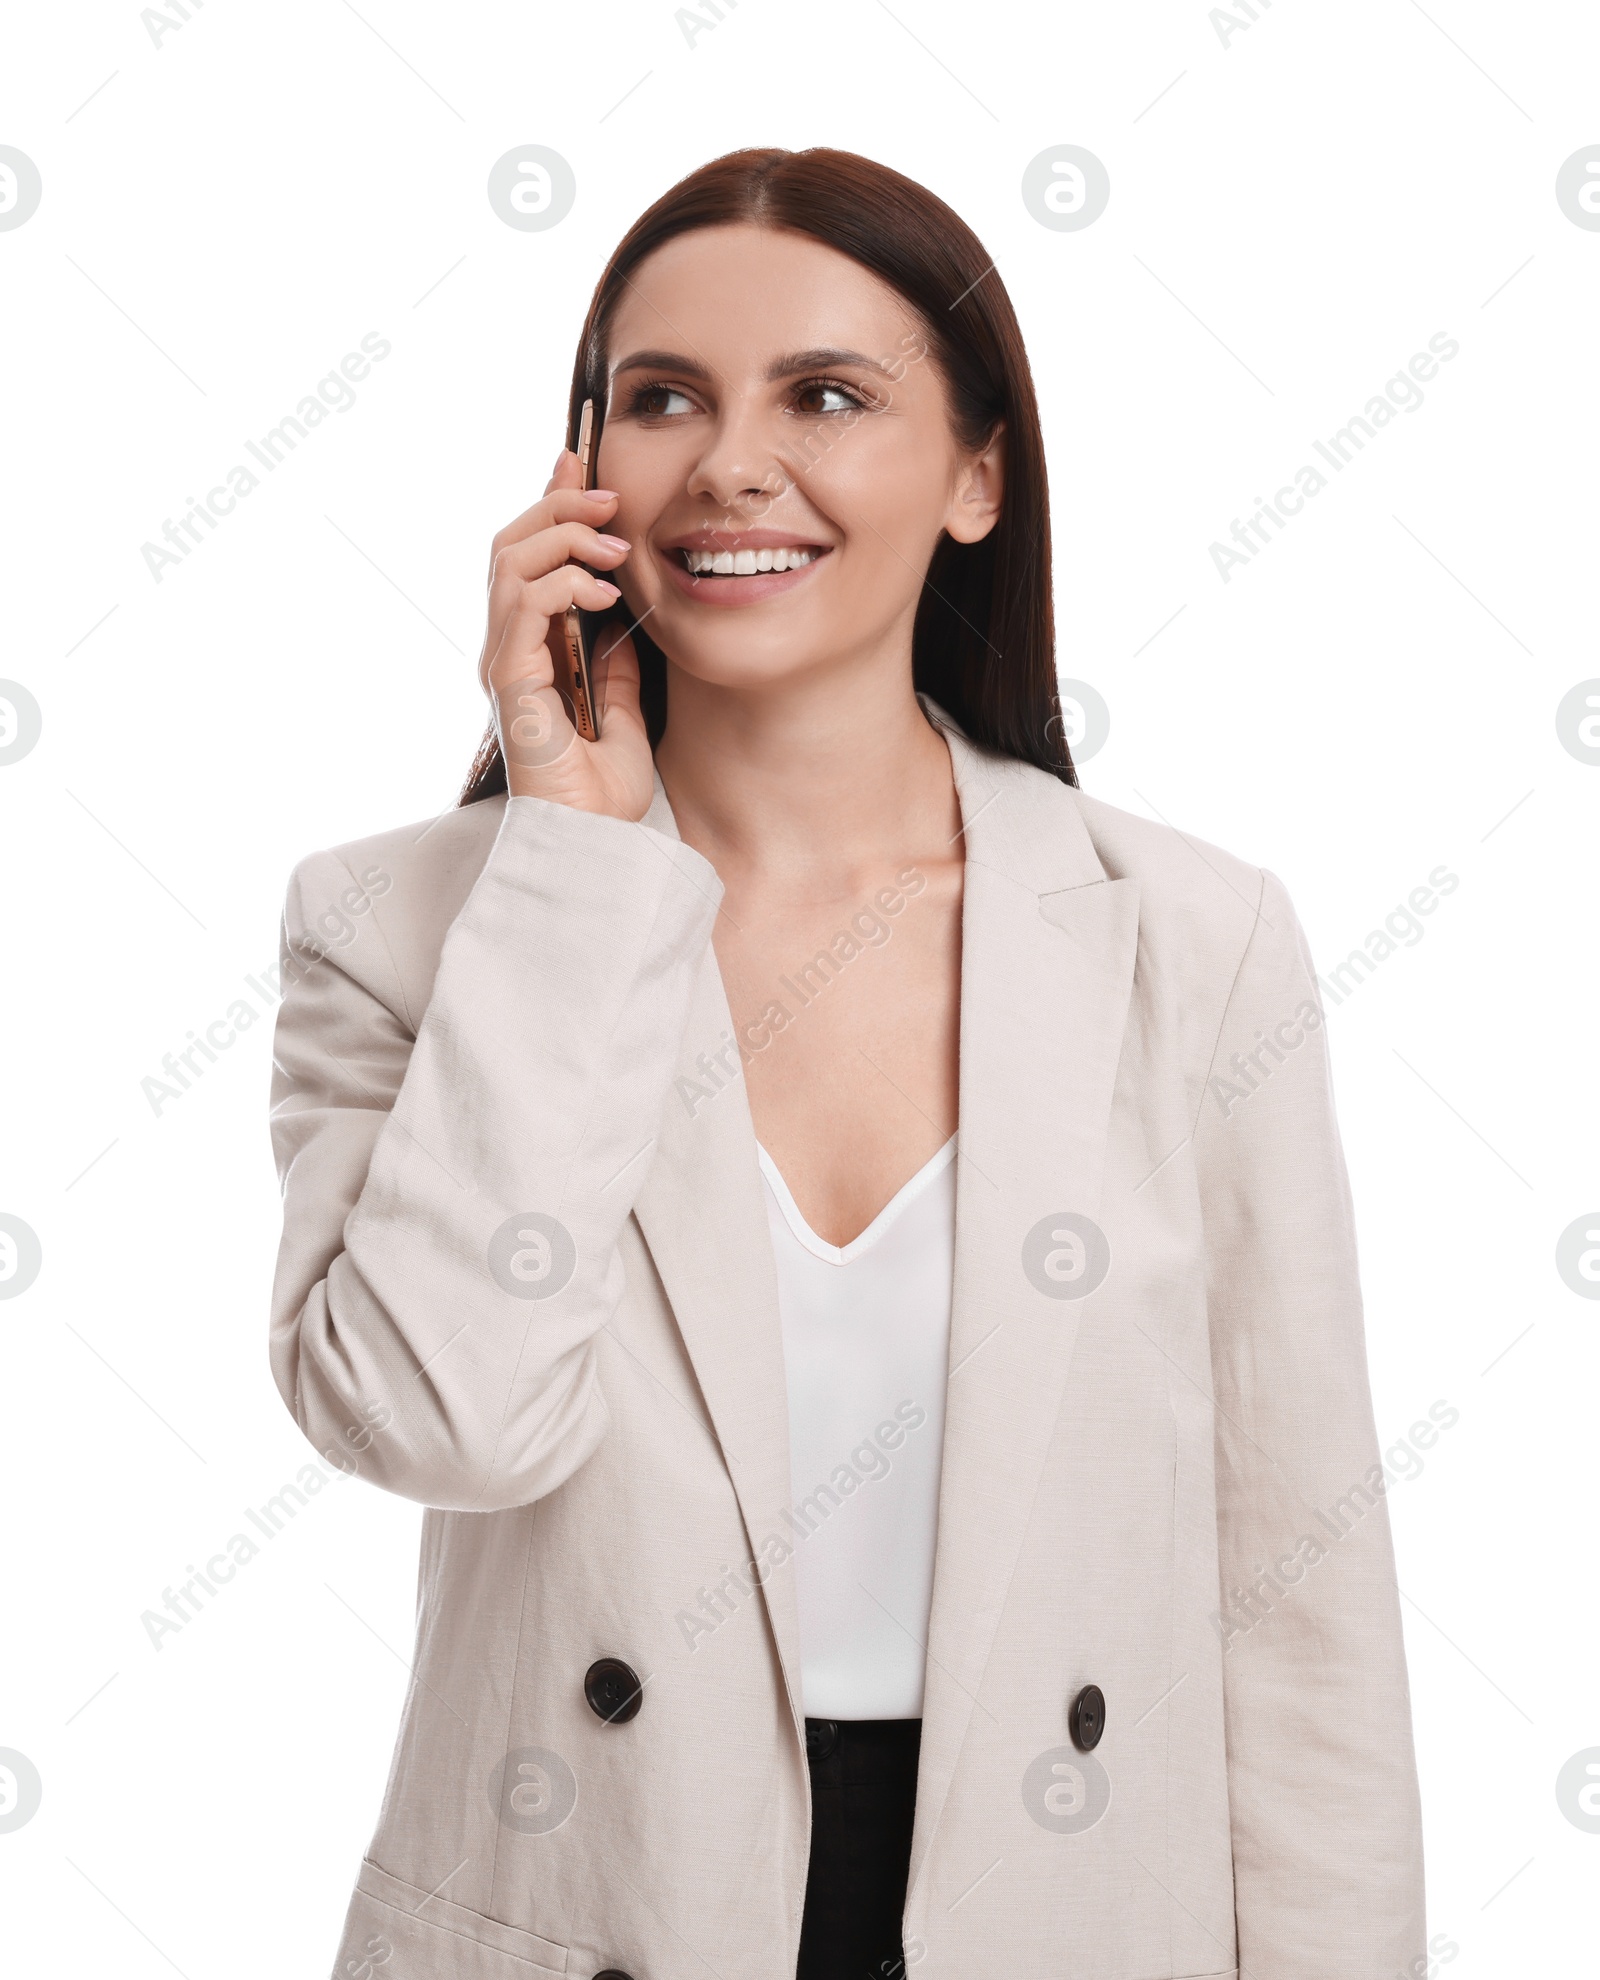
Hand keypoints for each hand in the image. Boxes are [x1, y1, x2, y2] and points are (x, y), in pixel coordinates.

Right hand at [477, 447, 655, 817]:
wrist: (595, 842)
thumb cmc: (602, 791)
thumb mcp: (621, 706)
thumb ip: (612, 656)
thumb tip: (621, 605)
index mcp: (528, 652)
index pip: (526, 558)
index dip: (549, 502)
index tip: (581, 461)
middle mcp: (506, 652)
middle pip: (508, 545)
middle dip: (557, 504)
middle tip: (609, 494)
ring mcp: (503, 665)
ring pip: (509, 563)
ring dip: (565, 537)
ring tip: (614, 543)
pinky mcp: (511, 683)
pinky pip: (524, 607)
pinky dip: (564, 584)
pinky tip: (604, 592)